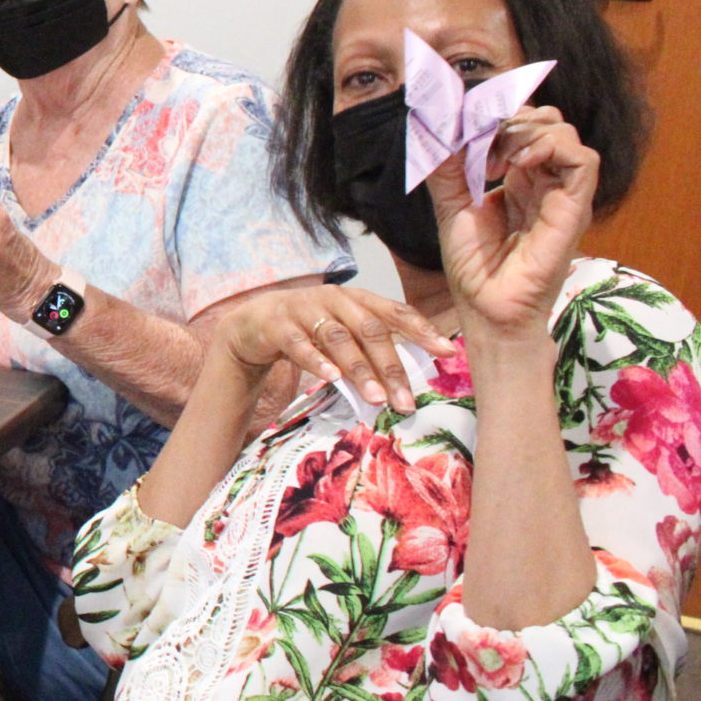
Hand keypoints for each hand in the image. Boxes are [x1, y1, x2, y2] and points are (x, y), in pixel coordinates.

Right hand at [211, 285, 454, 414]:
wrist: (252, 324)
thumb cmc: (308, 331)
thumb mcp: (343, 333)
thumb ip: (371, 347)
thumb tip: (410, 382)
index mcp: (357, 299)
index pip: (395, 312)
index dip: (422, 330)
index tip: (448, 352)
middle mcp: (334, 298)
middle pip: (370, 330)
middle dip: (391, 367)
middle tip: (406, 401)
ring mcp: (304, 308)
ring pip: (339, 339)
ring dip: (360, 370)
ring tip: (376, 398)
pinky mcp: (277, 324)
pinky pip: (299, 343)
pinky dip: (316, 360)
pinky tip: (330, 378)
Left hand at [432, 105, 596, 344]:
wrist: (487, 308)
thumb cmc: (474, 266)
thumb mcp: (450, 205)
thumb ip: (447, 167)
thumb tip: (439, 127)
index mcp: (517, 178)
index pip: (522, 126)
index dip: (496, 117)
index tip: (465, 128)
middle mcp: (543, 181)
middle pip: (545, 121)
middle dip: (509, 119)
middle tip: (481, 145)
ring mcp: (562, 192)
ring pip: (563, 132)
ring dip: (525, 132)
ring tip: (496, 160)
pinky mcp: (576, 206)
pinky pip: (583, 160)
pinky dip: (551, 147)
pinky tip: (520, 163)